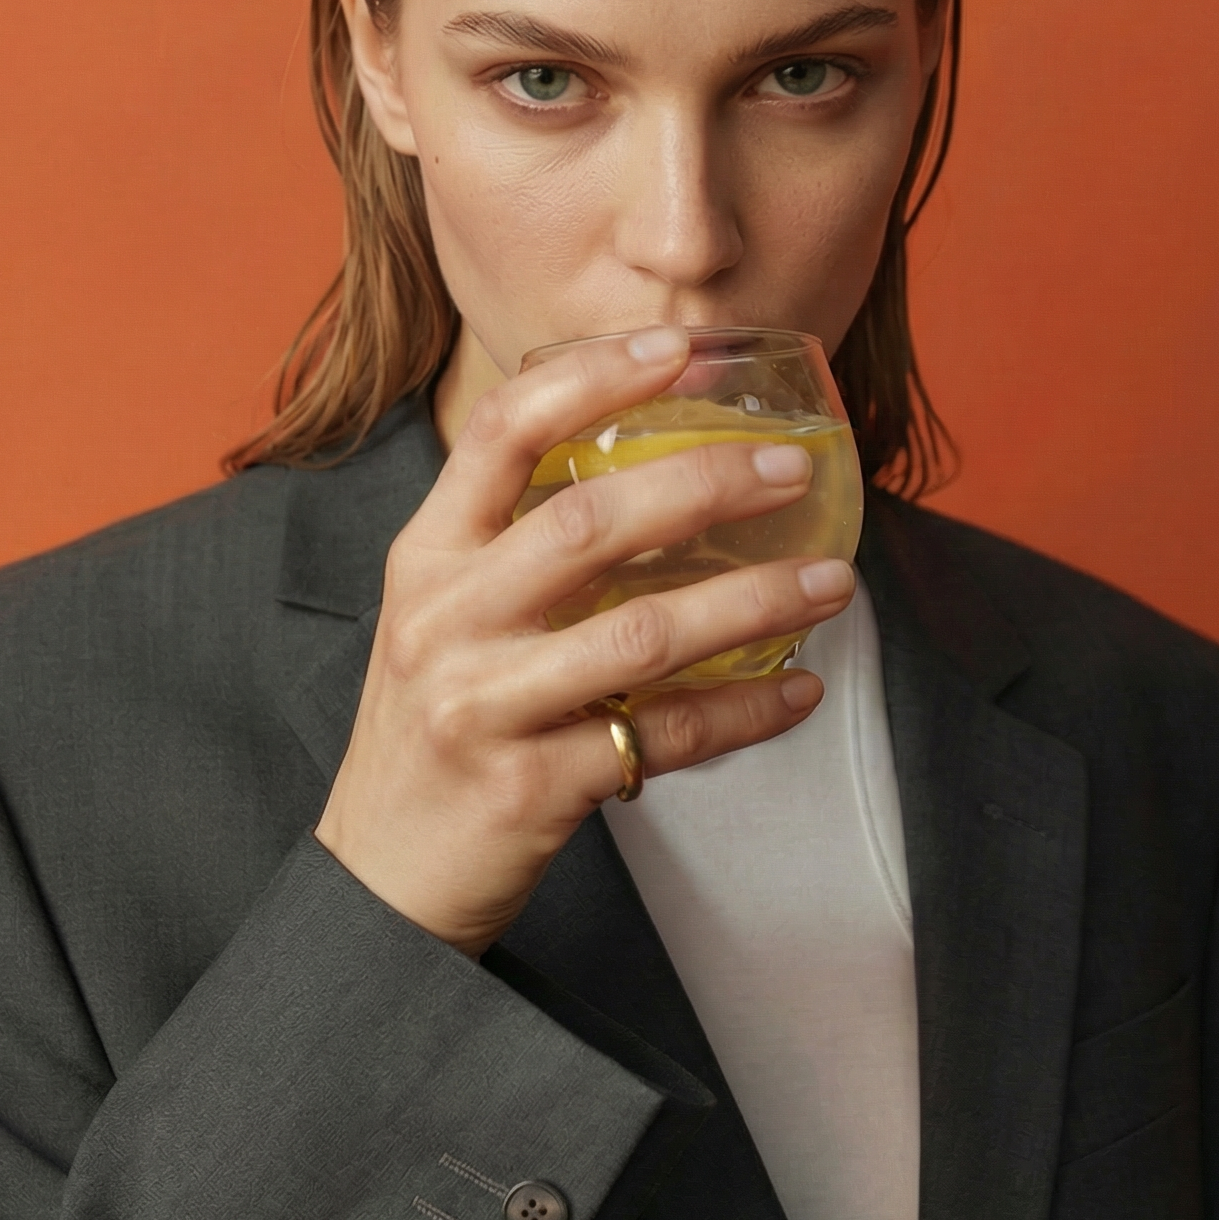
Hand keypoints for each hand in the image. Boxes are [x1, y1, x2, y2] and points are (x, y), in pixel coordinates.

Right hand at [314, 325, 853, 955]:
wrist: (384, 874)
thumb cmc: (439, 725)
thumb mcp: (444, 615)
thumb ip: (516, 543)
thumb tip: (658, 465)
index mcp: (425, 558)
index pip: (500, 431)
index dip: (594, 376)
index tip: (682, 345)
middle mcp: (446, 620)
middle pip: (586, 524)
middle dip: (705, 483)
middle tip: (793, 469)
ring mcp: (486, 705)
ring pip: (643, 634)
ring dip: (755, 601)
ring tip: (834, 581)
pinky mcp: (534, 786)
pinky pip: (666, 735)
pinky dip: (746, 711)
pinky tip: (802, 689)